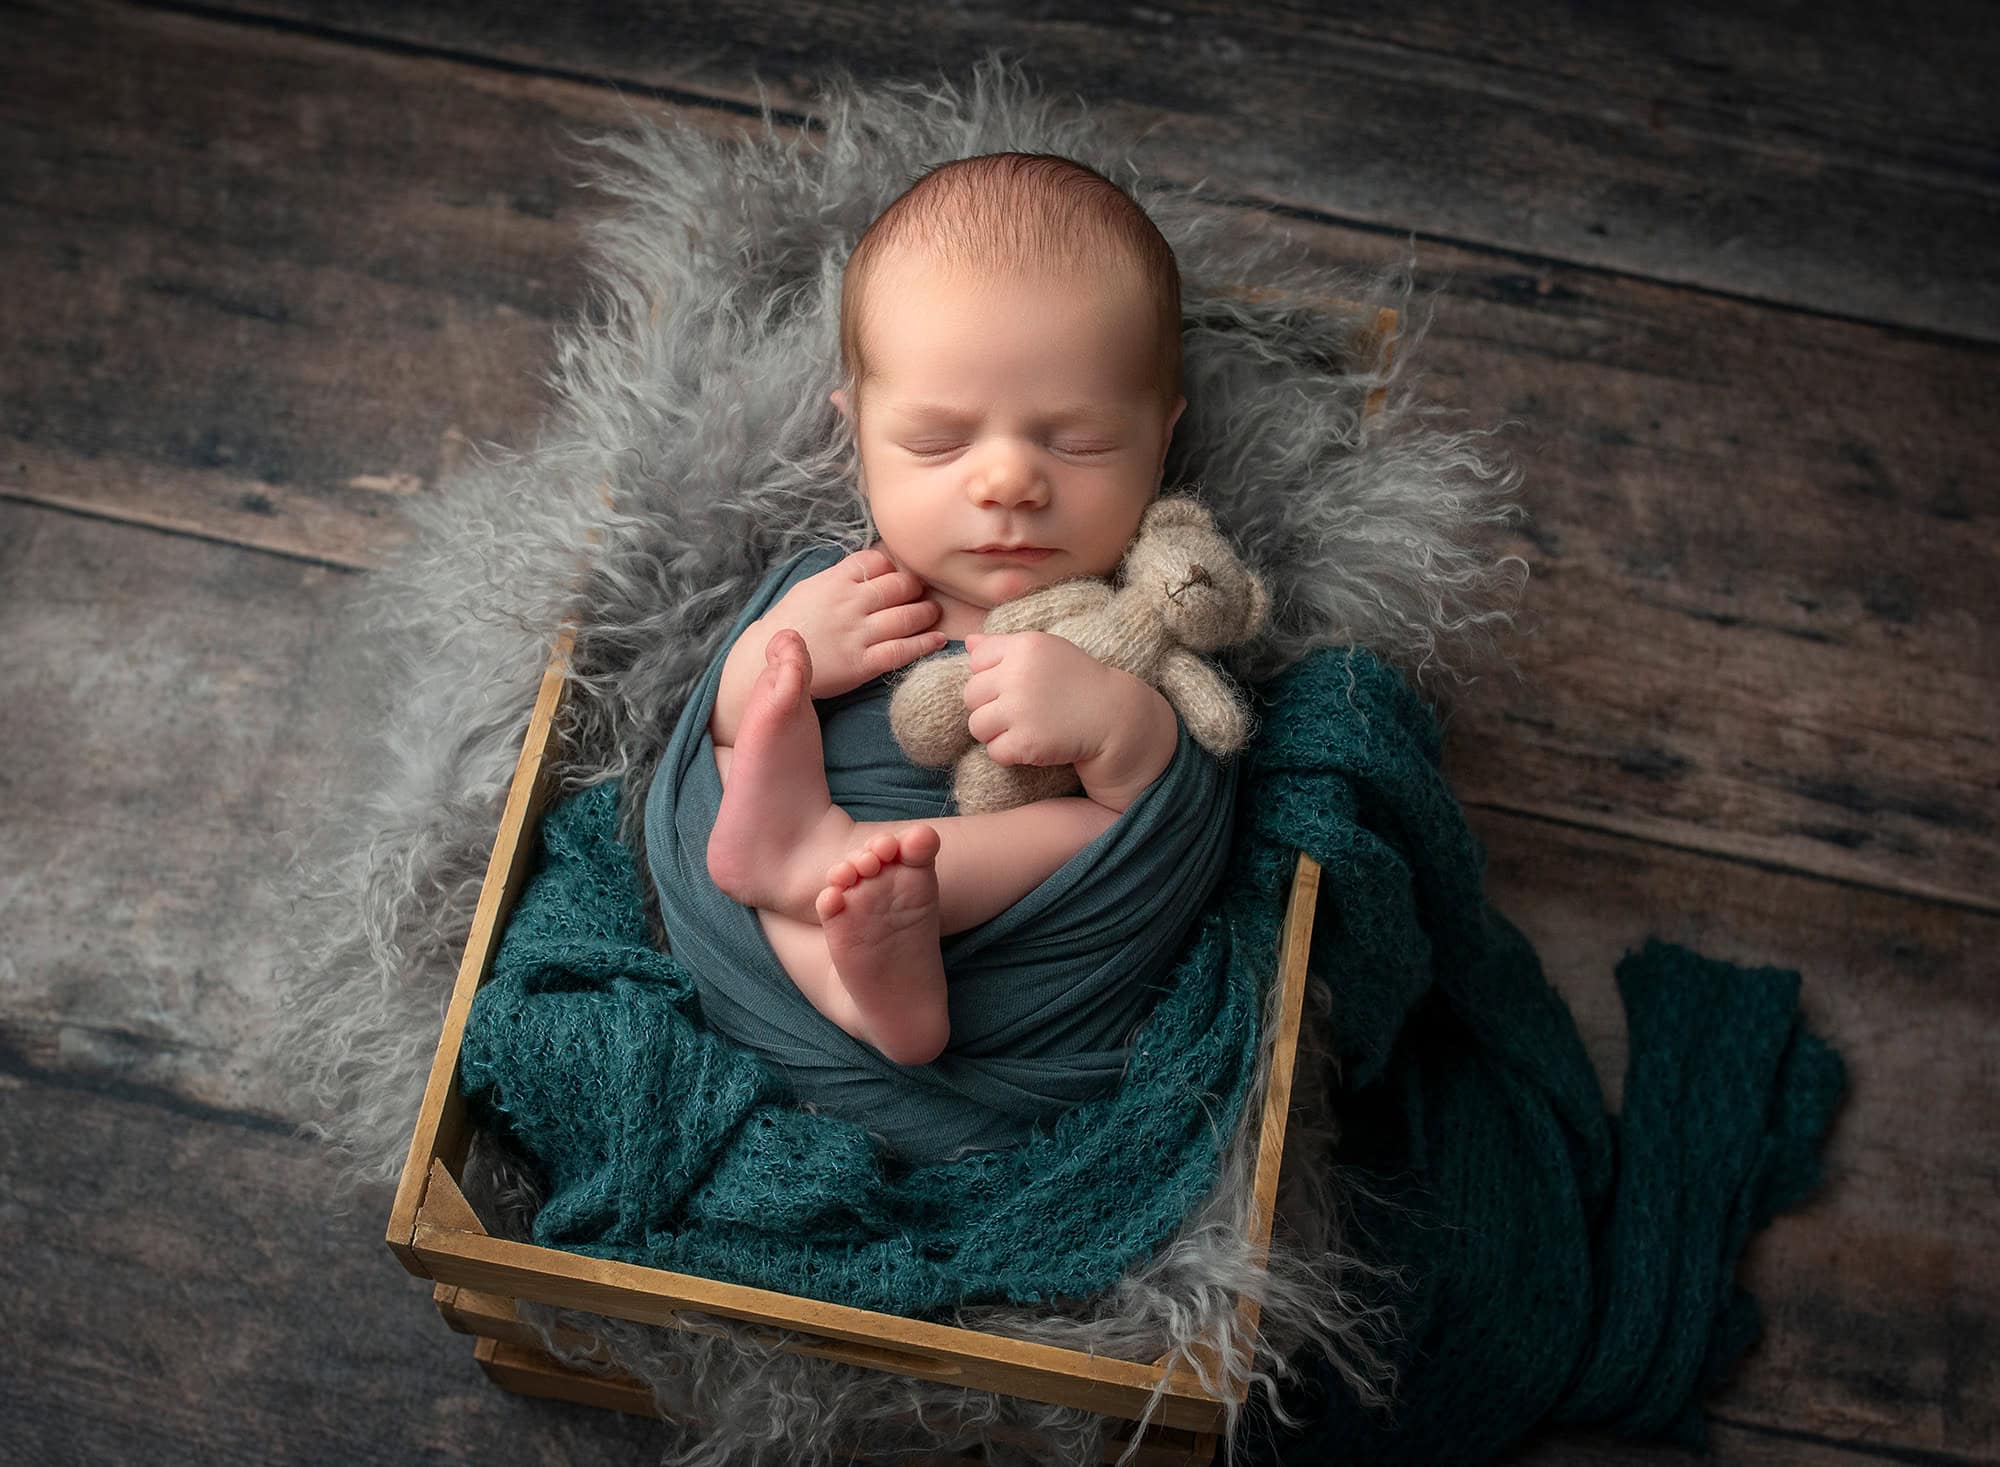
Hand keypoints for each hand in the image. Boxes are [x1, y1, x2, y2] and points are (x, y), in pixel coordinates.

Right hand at [765, 546, 947, 697]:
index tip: (898, 575)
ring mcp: (857, 634)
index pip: (876, 561)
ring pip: (906, 617)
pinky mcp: (861, 664)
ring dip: (926, 613)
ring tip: (933, 613)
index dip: (893, 567)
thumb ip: (841, 577)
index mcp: (835, 581)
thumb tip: (872, 565)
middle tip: (921, 593)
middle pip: (899, 586)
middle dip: (916, 588)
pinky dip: (925, 644)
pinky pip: (901, 651)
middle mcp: (849, 604)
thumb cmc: (791, 624)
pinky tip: (938, 639)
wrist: (767, 661)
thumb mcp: (810, 589)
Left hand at [960, 630, 1126, 769]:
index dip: (991, 676)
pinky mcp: (1026, 742)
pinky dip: (1009, 753)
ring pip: (977, 725)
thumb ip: (1005, 645)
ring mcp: (1021, 710)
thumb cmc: (1077, 681)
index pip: (976, 661)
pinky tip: (1031, 744)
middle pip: (971, 695)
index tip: (1015, 685)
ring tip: (1022, 728)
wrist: (1112, 717)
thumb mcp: (1047, 650)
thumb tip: (968, 643)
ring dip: (995, 732)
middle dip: (989, 706)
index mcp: (1024, 647)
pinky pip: (994, 751)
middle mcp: (1019, 675)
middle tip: (1019, 711)